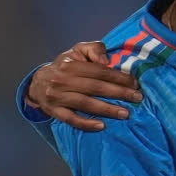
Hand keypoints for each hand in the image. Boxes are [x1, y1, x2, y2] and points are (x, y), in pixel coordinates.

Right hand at [26, 41, 141, 130]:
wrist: (38, 82)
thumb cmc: (65, 66)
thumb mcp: (77, 51)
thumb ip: (94, 49)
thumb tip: (106, 61)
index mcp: (71, 65)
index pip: (99, 71)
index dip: (118, 77)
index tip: (135, 84)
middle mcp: (63, 80)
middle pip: (95, 87)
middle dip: (119, 93)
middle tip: (137, 98)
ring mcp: (57, 97)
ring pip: (85, 104)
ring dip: (107, 109)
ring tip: (125, 114)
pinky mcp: (54, 111)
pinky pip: (71, 119)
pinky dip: (85, 123)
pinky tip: (101, 126)